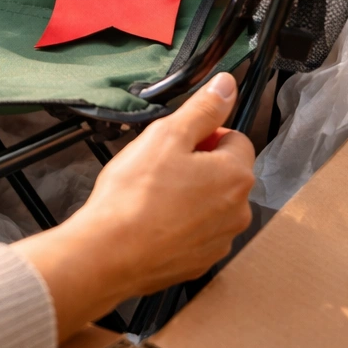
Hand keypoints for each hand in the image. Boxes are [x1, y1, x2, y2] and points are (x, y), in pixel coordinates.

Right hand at [11, 73, 254, 340]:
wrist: (109, 254)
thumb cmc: (135, 196)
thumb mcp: (166, 136)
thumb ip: (202, 109)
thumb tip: (227, 86)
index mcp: (235, 175)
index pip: (236, 139)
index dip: (204, 134)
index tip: (176, 142)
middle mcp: (238, 211)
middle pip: (225, 173)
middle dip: (198, 165)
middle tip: (159, 167)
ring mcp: (220, 241)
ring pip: (211, 204)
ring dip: (190, 196)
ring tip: (152, 197)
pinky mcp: (200, 262)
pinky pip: (197, 233)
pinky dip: (180, 225)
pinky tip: (152, 222)